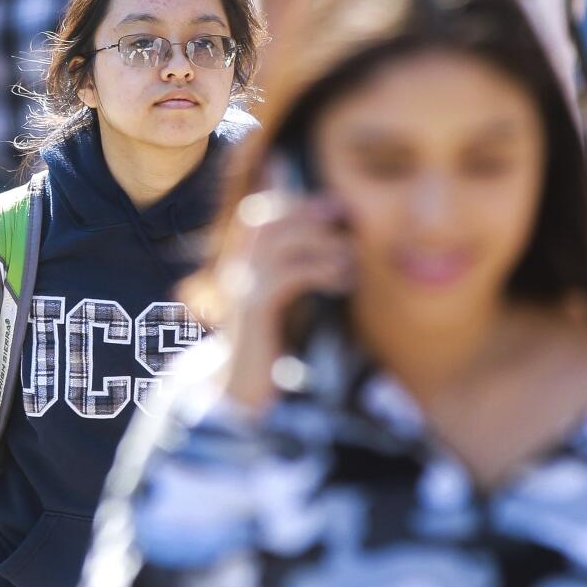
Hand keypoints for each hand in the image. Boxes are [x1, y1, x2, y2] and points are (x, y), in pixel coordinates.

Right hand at [214, 190, 352, 411]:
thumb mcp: (280, 300)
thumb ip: (294, 272)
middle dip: (307, 211)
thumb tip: (334, 247)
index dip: (290, 202)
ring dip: (321, 242)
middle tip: (344, 213)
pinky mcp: (255, 307)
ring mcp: (242, 286)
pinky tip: (343, 281)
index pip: (257, 215)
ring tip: (350, 255)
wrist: (240, 383)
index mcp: (241, 262)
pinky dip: (321, 271)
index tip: (330, 203)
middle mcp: (236, 268)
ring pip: (280, 244)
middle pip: (268, 221)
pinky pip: (289, 275)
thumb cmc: (269, 340)